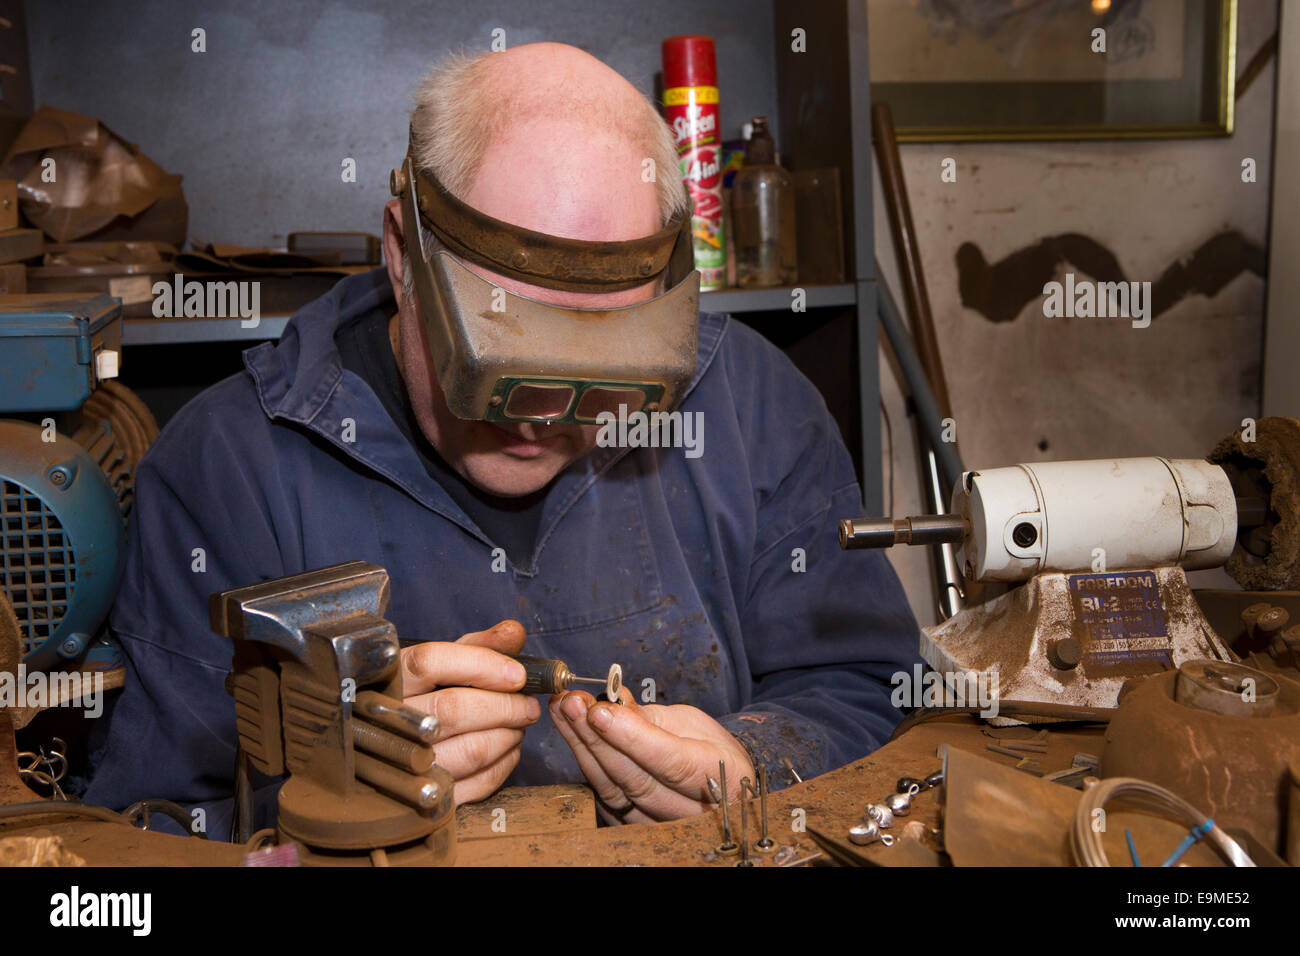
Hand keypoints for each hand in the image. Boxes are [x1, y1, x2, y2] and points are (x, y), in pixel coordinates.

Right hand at [400, 619, 538, 804]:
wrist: (387, 747)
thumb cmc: (424, 696)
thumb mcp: (442, 664)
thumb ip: (478, 645)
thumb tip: (515, 632)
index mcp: (391, 677)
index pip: (430, 663)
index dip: (481, 665)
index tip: (517, 674)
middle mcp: (389, 719)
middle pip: (454, 709)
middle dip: (505, 706)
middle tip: (528, 705)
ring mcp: (404, 762)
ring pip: (469, 750)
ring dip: (508, 736)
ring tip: (519, 725)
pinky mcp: (424, 798)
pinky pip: (475, 784)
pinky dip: (503, 765)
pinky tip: (507, 750)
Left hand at [549, 689, 754, 823]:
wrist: (720, 787)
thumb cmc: (708, 749)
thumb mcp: (693, 723)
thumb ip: (652, 718)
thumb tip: (613, 702)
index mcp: (716, 774)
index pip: (670, 761)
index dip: (632, 738)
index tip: (600, 712)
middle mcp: (692, 809)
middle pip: (635, 778)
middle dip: (597, 738)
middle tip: (572, 704)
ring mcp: (662, 824)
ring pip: (614, 791)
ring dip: (583, 748)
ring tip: (563, 712)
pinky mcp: (636, 827)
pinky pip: (605, 800)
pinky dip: (586, 765)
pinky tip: (572, 737)